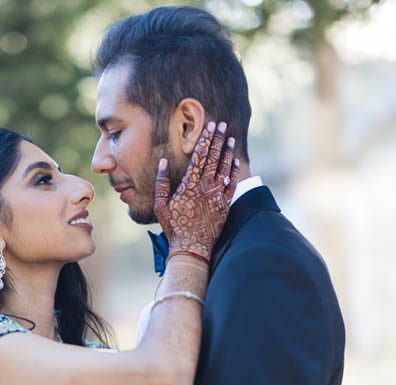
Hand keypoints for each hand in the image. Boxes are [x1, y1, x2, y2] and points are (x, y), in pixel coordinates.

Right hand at [154, 120, 239, 260]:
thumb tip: (163, 163)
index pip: (200, 156)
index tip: (210, 126)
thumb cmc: (173, 228)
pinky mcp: (225, 206)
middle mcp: (205, 188)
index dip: (205, 139)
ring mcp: (217, 196)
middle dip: (218, 139)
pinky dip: (234, 171)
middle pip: (213, 158)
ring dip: (227, 152)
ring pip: (225, 169)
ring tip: (230, 138)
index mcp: (189, 185)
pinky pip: (232, 185)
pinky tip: (234, 161)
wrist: (191, 248)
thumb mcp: (160, 206)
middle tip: (222, 125)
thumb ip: (162, 183)